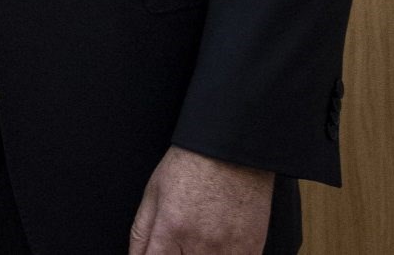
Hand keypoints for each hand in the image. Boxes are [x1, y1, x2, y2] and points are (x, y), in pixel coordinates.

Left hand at [130, 145, 273, 254]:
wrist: (231, 150)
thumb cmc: (190, 166)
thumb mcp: (153, 193)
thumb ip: (141, 233)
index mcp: (171, 230)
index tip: (157, 252)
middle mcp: (201, 245)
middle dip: (178, 254)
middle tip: (179, 240)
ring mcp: (229, 249)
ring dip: (199, 254)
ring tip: (200, 237)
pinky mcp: (252, 248)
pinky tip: (219, 242)